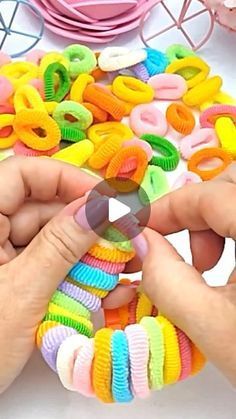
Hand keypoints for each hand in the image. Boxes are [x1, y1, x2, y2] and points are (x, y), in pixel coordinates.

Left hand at [0, 156, 105, 393]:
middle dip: (87, 224)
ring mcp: (2, 255)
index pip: (24, 175)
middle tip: (126, 239)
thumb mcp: (21, 293)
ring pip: (52, 239)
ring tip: (124, 267)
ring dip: (88, 254)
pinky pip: (49, 264)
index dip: (67, 179)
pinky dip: (76, 275)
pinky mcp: (13, 277)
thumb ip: (61, 246)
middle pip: (44, 208)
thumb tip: (101, 207)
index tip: (106, 200)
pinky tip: (106, 288)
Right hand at [142, 163, 235, 384]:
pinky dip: (233, 231)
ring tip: (208, 267)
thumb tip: (141, 242)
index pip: (210, 195)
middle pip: (233, 183)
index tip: (140, 229)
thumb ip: (167, 280)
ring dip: (217, 220)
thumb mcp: (213, 327)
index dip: (167, 209)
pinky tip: (232, 270)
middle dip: (199, 209)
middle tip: (192, 254)